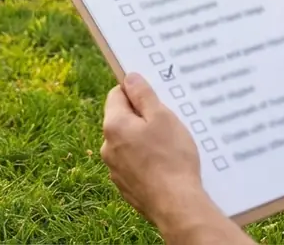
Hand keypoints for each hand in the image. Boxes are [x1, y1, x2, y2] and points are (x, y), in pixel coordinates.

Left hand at [102, 74, 247, 242]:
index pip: (117, 95)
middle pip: (122, 120)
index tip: (154, 99)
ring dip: (144, 141)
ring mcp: (115, 169)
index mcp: (113, 125)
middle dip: (142, 118)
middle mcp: (107, 147)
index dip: (136, 93)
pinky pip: (134, 164)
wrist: (176, 205)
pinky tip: (166, 166)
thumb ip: (143, 95)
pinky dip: (147, 161)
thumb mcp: (162, 117)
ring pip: (128, 144)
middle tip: (167, 124)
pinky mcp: (125, 186)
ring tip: (170, 147)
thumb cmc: (171, 158)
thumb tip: (129, 77)